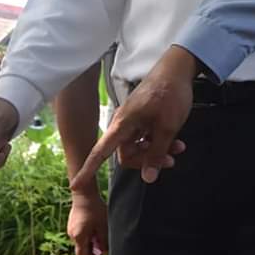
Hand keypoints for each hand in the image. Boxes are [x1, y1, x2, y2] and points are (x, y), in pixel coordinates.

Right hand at [67, 187, 108, 254]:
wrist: (84, 193)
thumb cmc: (95, 209)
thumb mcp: (103, 226)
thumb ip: (104, 242)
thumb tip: (105, 252)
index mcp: (79, 238)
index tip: (100, 254)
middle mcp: (72, 235)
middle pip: (82, 249)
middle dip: (93, 248)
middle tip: (102, 240)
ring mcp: (70, 228)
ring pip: (81, 241)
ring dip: (90, 240)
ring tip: (99, 229)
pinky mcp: (72, 223)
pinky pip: (79, 233)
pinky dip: (87, 233)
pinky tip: (94, 223)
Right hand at [71, 46, 197, 188]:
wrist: (178, 68)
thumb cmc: (170, 94)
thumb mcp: (167, 127)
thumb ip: (156, 153)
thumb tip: (147, 179)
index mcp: (123, 124)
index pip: (101, 152)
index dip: (88, 169)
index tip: (76, 185)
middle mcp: (123, 123)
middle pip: (126, 153)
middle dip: (146, 160)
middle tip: (170, 160)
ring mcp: (133, 120)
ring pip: (138, 146)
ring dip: (156, 151)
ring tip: (178, 148)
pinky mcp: (142, 117)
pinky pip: (145, 137)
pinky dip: (158, 141)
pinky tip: (176, 141)